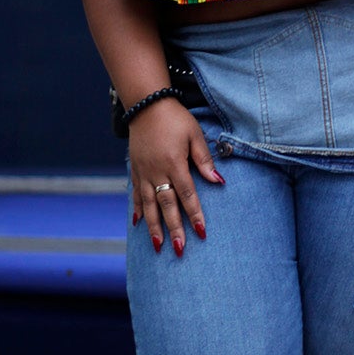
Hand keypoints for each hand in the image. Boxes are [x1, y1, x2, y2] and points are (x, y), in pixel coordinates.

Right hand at [128, 98, 223, 253]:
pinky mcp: (135, 169)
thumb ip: (204, 159)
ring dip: (154, 226)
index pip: (187, 194)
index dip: (195, 214)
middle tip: (180, 250)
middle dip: (174, 229)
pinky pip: (135, 194)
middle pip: (166, 205)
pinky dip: (138, 209)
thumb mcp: (195, 134)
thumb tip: (218, 181)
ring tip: (158, 246)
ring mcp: (143, 172)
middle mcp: (157, 171)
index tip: (201, 233)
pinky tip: (139, 224)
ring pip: (148, 205)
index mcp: (174, 163)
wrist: (146, 105)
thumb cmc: (175, 118)